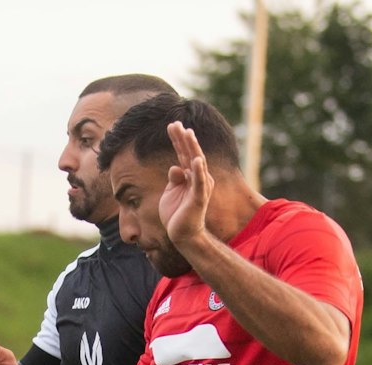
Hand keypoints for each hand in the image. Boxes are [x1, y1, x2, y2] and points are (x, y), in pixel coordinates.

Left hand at [159, 121, 214, 254]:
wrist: (183, 235)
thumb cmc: (177, 213)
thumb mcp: (172, 192)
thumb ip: (174, 178)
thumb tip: (175, 166)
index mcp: (190, 175)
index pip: (183, 153)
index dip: (178, 139)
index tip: (172, 125)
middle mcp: (198, 178)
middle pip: (190, 153)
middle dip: (183, 138)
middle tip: (175, 122)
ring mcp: (200, 186)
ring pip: (196, 163)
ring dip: (191, 147)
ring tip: (187, 133)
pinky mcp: (199, 198)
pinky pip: (199, 182)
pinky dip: (198, 171)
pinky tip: (196, 159)